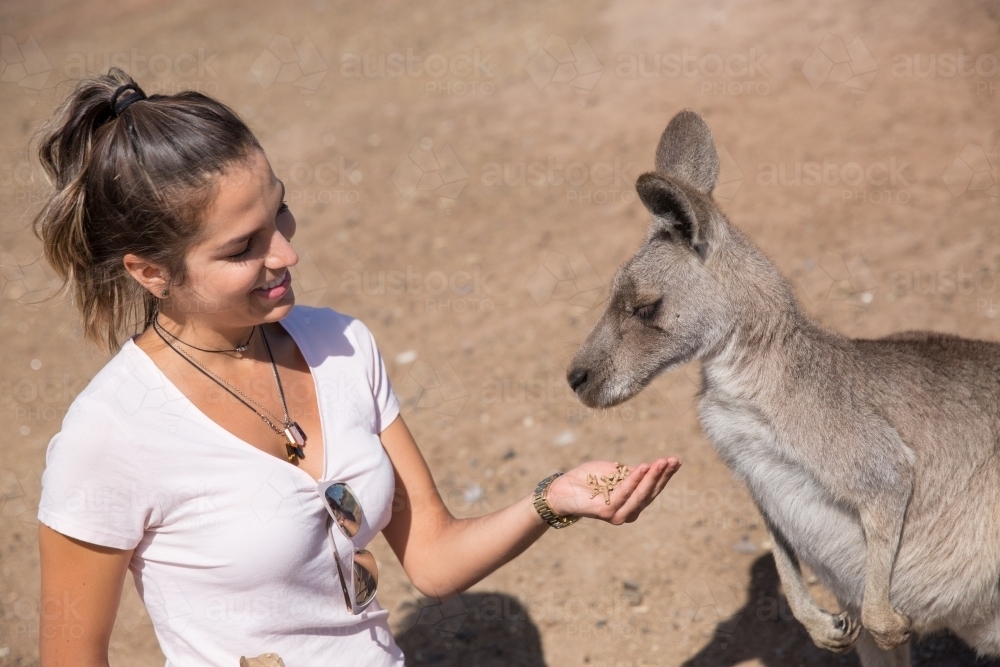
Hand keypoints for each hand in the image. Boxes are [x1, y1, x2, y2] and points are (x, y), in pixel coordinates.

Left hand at [544, 457, 680, 524]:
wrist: (563, 488)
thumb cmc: (589, 479)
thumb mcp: (616, 472)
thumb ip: (633, 473)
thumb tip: (652, 468)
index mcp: (633, 503)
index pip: (653, 489)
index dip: (665, 475)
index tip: (676, 460)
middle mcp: (629, 512)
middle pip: (650, 492)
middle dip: (663, 475)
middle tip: (673, 460)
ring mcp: (619, 514)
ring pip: (640, 494)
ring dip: (652, 477)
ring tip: (661, 462)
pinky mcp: (607, 511)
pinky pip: (625, 492)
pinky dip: (635, 479)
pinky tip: (643, 466)